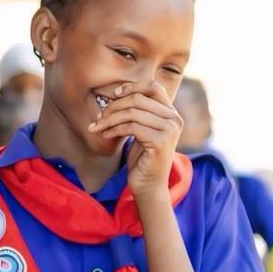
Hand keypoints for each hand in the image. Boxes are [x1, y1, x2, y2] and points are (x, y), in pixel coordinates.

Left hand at [89, 81, 182, 199]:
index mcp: (171, 113)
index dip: (131, 87)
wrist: (148, 185)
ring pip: (132, 113)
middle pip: (138, 99)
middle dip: (113, 106)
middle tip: (98, 116)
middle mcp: (174, 119)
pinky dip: (114, 129)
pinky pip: (131, 127)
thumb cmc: (142, 158)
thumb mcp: (140, 130)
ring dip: (109, 119)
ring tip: (98, 126)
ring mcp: (169, 130)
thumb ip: (137, 112)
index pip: (153, 87)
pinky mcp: (160, 141)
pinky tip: (106, 135)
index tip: (113, 95)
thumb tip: (117, 93)